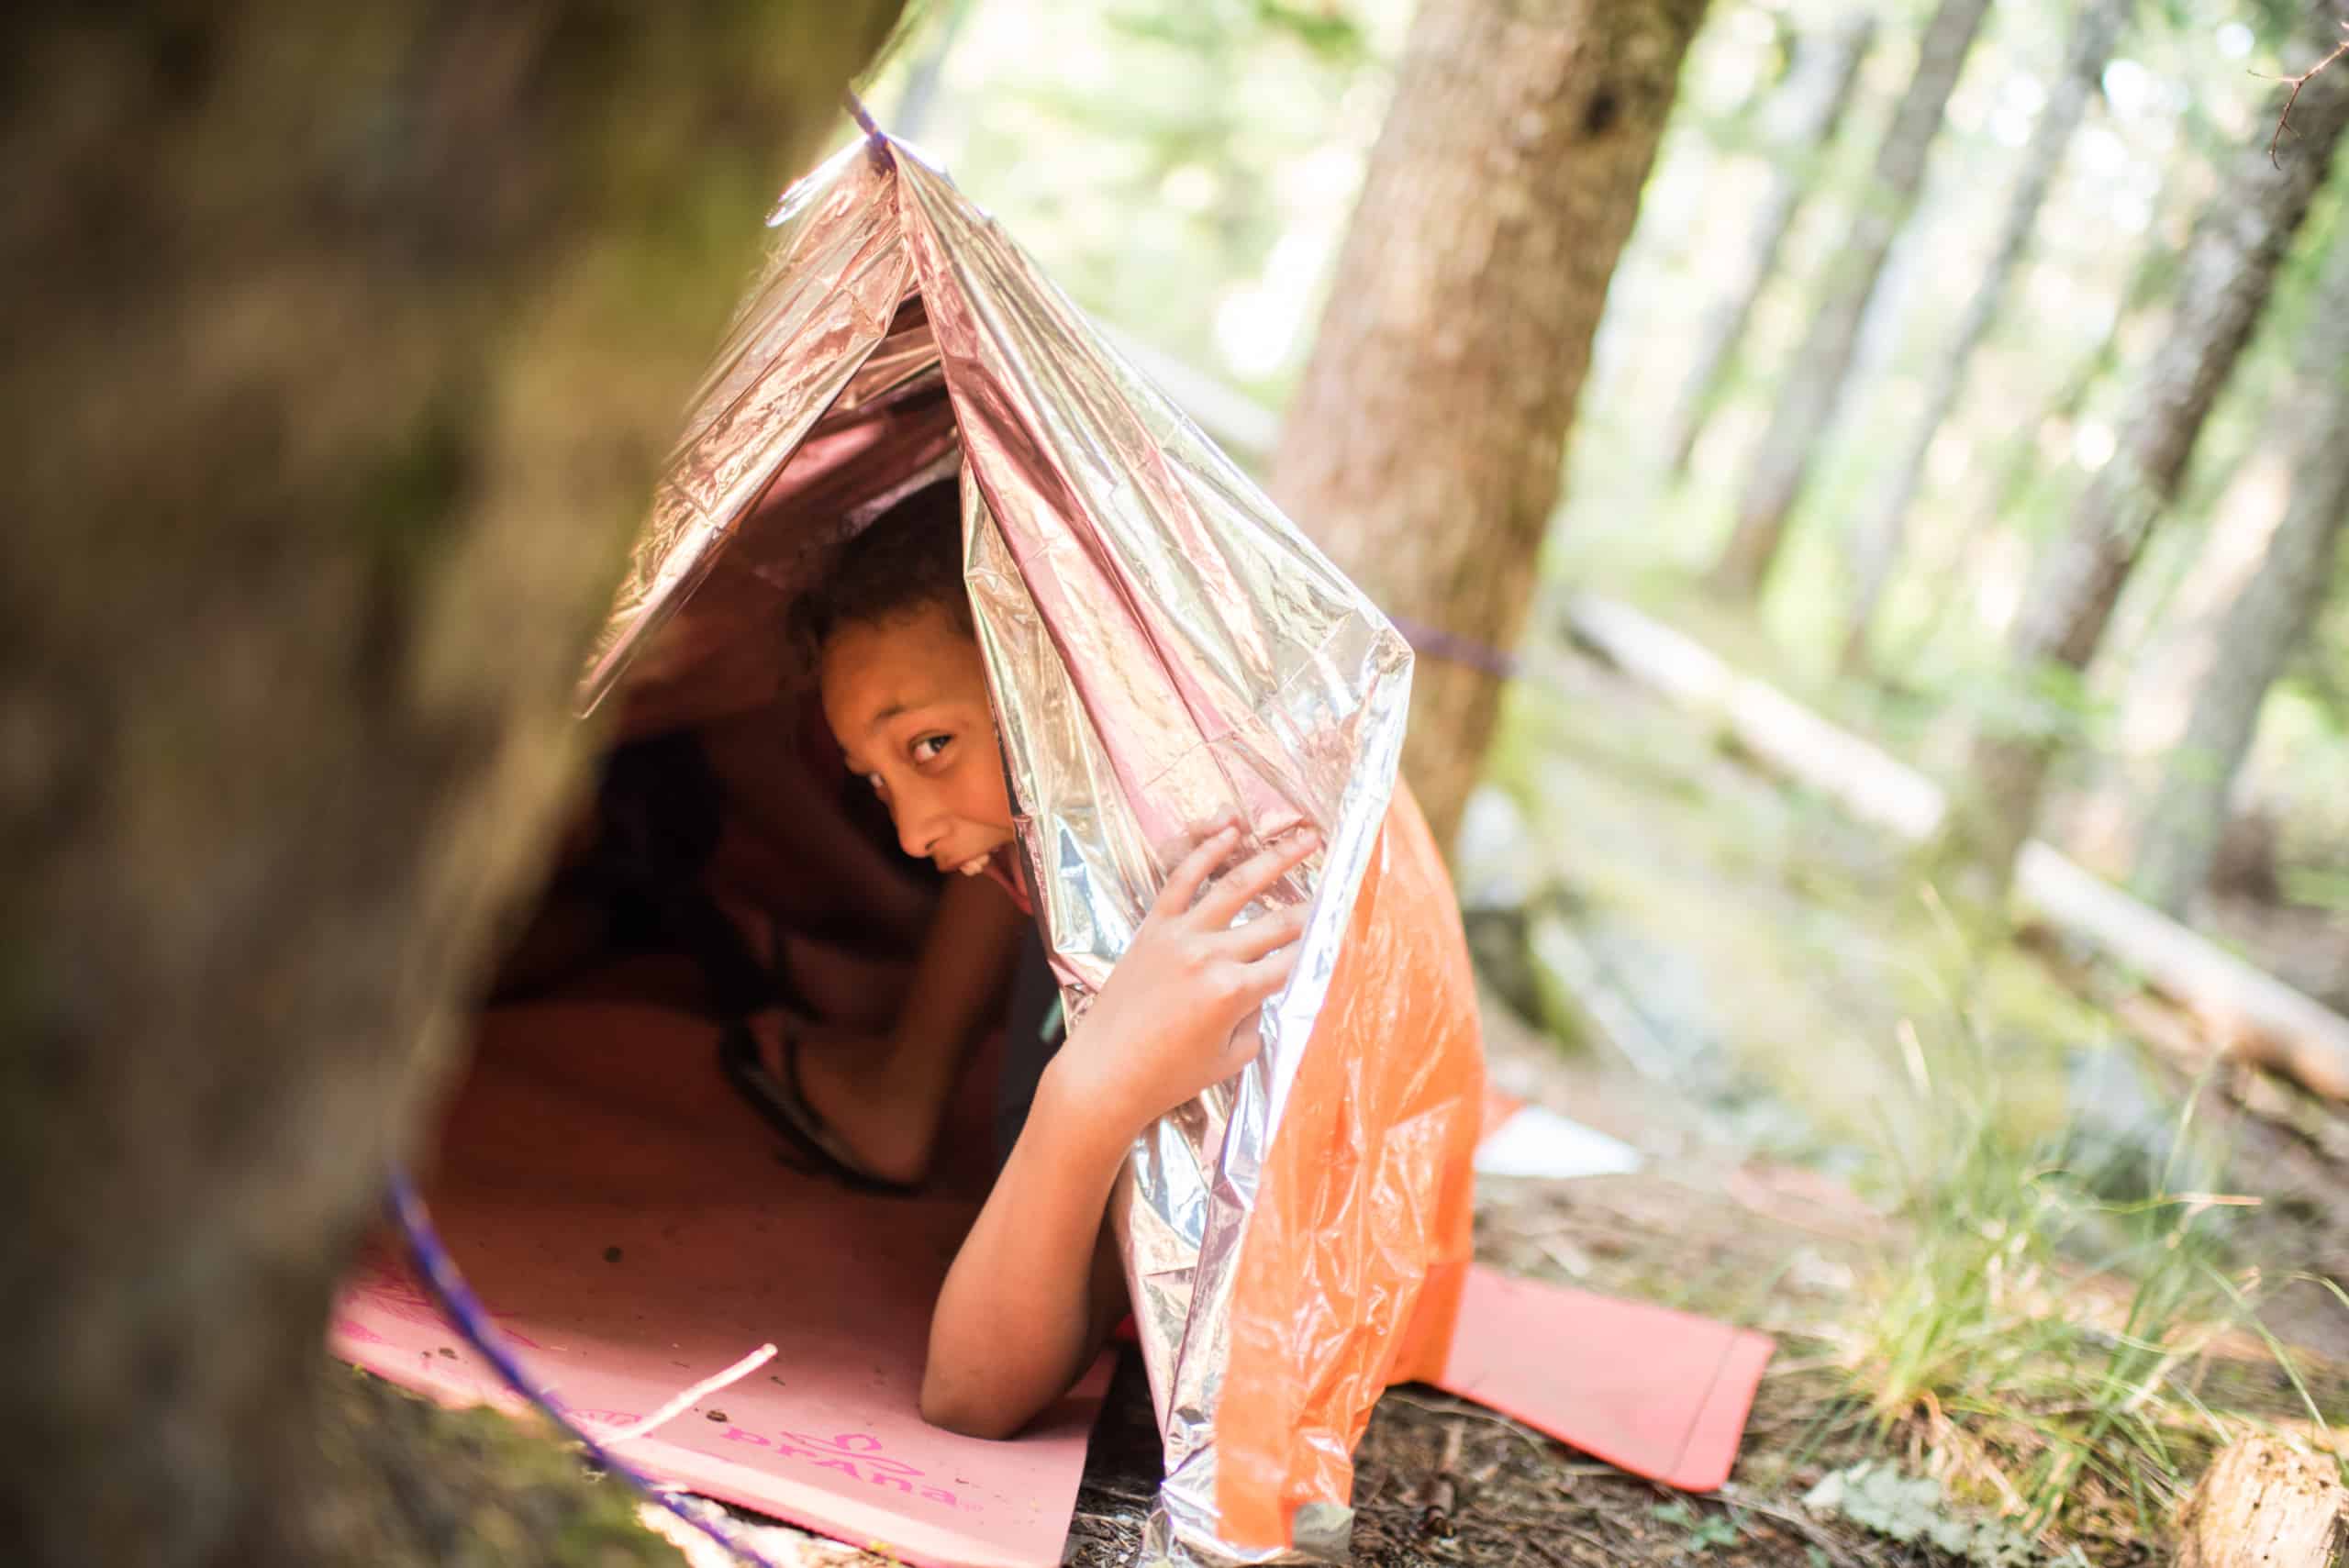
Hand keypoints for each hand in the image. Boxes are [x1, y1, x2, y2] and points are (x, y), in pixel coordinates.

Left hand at [1054, 820, 1318, 1137]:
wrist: (1104, 1072)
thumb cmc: (1168, 1077)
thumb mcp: (1231, 1058)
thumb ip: (1256, 1018)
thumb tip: (1262, 988)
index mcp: (1235, 992)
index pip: (1294, 961)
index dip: (1325, 945)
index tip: (1348, 929)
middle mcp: (1212, 956)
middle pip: (1278, 923)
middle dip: (1315, 904)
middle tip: (1343, 883)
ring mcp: (1181, 935)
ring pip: (1237, 886)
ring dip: (1276, 859)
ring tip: (1307, 838)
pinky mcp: (1153, 927)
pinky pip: (1183, 880)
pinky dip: (1208, 852)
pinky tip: (1232, 831)